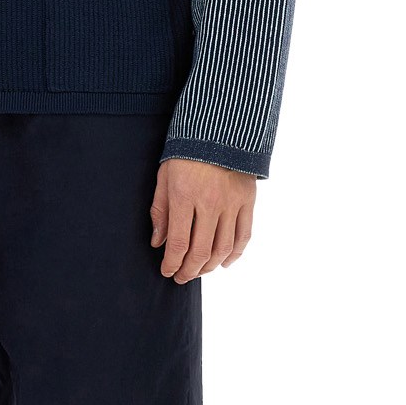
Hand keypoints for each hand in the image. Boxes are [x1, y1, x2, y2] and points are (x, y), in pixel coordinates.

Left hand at [150, 158, 255, 281]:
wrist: (219, 128)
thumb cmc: (185, 152)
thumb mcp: (164, 176)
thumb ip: (160, 211)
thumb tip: (158, 242)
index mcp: (184, 196)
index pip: (179, 243)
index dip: (172, 263)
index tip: (167, 271)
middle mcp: (210, 202)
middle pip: (201, 251)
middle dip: (189, 270)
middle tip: (181, 277)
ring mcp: (232, 203)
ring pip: (223, 248)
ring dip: (210, 267)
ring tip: (199, 271)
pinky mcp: (248, 200)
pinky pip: (244, 235)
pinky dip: (234, 254)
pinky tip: (224, 263)